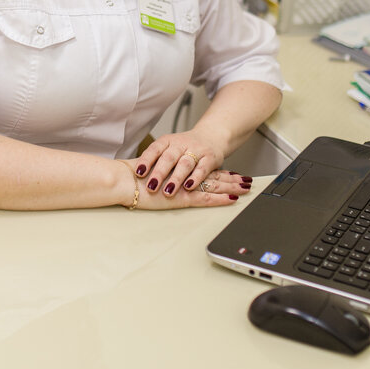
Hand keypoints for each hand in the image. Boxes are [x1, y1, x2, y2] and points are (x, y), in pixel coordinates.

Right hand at [119, 160, 249, 209]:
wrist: (123, 180)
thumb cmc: (131, 179)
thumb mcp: (150, 175)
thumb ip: (160, 175)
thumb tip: (160, 177)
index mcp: (177, 169)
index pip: (202, 170)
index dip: (218, 172)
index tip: (231, 173)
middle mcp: (184, 176)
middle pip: (212, 175)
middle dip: (230, 178)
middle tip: (246, 179)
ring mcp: (184, 186)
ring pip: (213, 185)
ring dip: (231, 186)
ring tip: (246, 187)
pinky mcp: (182, 198)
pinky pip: (206, 198)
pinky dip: (220, 198)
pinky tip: (232, 199)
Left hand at [132, 130, 251, 199]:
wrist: (211, 136)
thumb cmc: (184, 148)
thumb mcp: (168, 149)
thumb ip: (155, 160)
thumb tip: (132, 175)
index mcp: (167, 141)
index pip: (154, 149)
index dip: (146, 160)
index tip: (138, 173)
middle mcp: (181, 144)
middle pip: (168, 157)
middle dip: (159, 173)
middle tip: (151, 187)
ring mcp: (196, 150)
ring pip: (185, 163)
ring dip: (176, 178)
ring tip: (168, 191)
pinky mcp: (209, 158)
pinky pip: (202, 168)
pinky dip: (195, 178)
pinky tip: (189, 187)